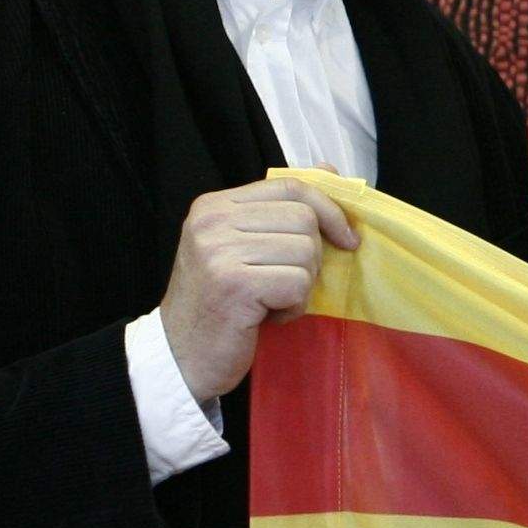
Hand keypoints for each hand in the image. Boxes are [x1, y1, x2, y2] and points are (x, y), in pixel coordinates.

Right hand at [158, 176, 358, 399]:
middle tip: (283, 284)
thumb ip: (281, 209)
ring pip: (306, 252)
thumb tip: (331, 170)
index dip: (329, 210)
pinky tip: (266, 317)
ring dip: (300, 286)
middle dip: (310, 258)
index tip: (346, 238)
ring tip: (270, 301)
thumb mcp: (243, 248)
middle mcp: (212, 221)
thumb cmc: (219, 304)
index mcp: (214, 205)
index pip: (290, 186)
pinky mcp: (234, 285)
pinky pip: (298, 284)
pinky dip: (293, 307)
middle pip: (304, 219)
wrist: (181, 357)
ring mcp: (220, 251)